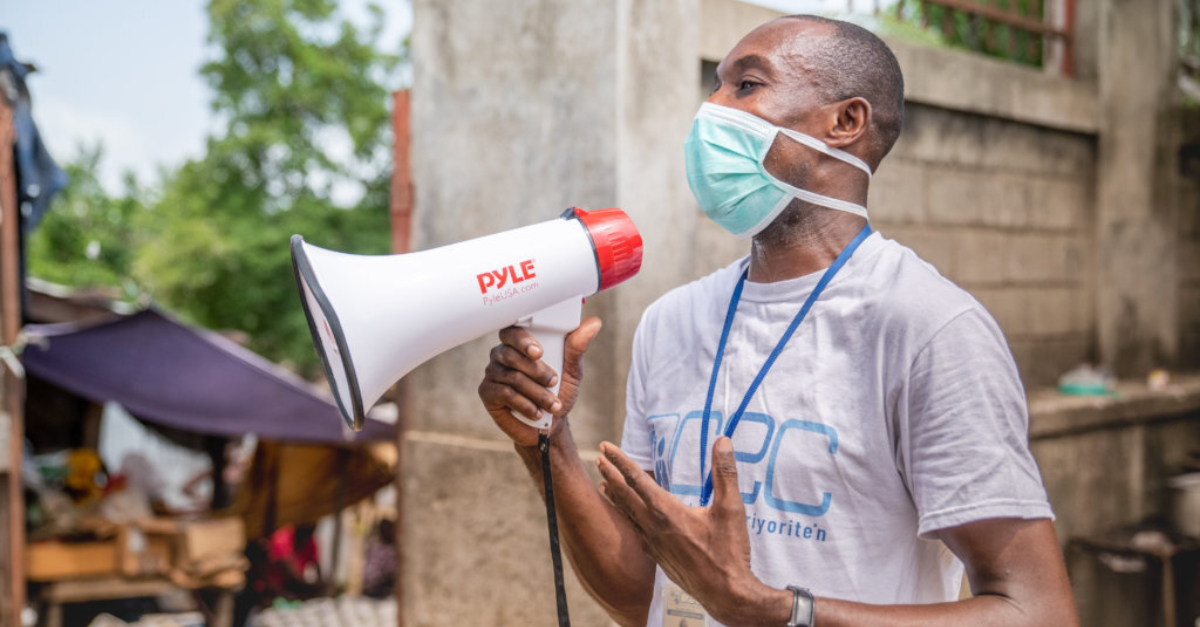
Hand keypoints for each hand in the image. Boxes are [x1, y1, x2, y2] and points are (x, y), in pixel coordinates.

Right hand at [477, 316, 601, 446]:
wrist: (548, 424)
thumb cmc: (558, 391)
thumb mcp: (572, 369)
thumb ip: (577, 346)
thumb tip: (593, 323)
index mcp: (519, 343)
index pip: (513, 331)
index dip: (523, 339)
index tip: (539, 352)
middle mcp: (502, 354)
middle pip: (511, 354)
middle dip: (536, 371)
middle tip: (553, 382)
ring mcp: (493, 373)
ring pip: (512, 377)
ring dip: (536, 392)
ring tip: (553, 404)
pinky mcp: (487, 392)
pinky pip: (504, 394)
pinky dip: (525, 404)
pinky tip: (536, 412)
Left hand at [597, 437, 781, 625]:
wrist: (725, 594)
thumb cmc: (728, 552)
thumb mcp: (731, 508)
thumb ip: (725, 473)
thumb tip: (722, 441)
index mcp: (667, 512)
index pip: (637, 479)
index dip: (620, 461)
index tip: (605, 446)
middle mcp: (654, 527)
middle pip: (625, 495)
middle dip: (610, 474)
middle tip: (598, 458)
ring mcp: (653, 544)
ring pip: (628, 515)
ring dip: (615, 497)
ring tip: (604, 485)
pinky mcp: (658, 557)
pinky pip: (636, 532)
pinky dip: (628, 518)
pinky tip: (630, 519)